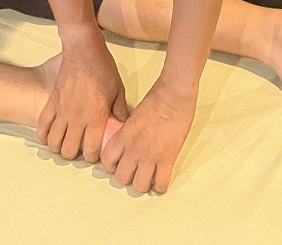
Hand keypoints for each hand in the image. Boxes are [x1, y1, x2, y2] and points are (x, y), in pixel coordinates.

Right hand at [37, 33, 128, 162]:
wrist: (83, 49)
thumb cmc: (103, 68)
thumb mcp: (118, 89)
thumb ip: (120, 110)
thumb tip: (124, 126)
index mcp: (96, 116)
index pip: (90, 150)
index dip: (92, 156)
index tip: (94, 152)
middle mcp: (77, 118)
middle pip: (68, 151)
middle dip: (74, 154)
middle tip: (79, 147)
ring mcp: (62, 110)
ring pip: (54, 142)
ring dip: (59, 146)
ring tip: (65, 142)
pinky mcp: (51, 102)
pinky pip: (42, 125)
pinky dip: (44, 135)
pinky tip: (49, 135)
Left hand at [101, 78, 196, 193]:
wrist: (174, 95)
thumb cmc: (156, 98)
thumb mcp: (133, 116)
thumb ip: (128, 132)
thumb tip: (128, 143)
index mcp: (123, 136)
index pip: (108, 160)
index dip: (112, 165)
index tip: (118, 164)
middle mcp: (133, 149)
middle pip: (121, 178)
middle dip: (127, 177)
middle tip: (134, 172)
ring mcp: (150, 156)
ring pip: (139, 186)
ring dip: (143, 184)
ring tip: (148, 178)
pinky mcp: (167, 159)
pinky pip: (161, 184)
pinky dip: (160, 186)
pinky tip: (161, 180)